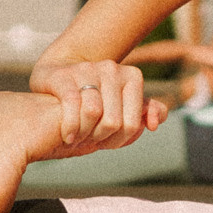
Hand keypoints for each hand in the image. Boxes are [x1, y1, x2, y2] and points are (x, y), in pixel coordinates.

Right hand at [29, 58, 162, 153]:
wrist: (57, 75)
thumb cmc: (94, 97)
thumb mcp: (121, 104)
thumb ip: (144, 112)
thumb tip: (155, 124)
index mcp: (132, 76)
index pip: (133, 124)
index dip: (119, 140)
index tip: (106, 143)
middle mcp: (112, 69)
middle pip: (113, 121)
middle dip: (100, 139)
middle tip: (89, 142)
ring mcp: (87, 69)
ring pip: (94, 113)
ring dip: (84, 134)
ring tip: (78, 139)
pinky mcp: (64, 75)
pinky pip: (72, 105)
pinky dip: (71, 127)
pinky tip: (68, 136)